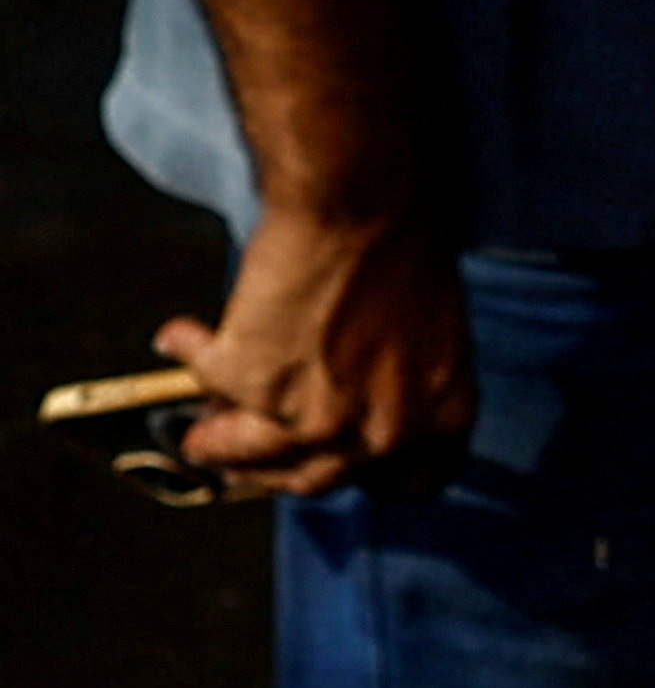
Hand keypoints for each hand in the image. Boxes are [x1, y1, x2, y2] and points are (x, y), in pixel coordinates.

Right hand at [160, 203, 473, 496]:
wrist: (362, 203)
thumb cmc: (405, 250)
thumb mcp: (434, 336)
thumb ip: (400, 389)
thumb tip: (346, 417)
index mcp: (441, 420)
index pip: (411, 485)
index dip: (368, 473)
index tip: (339, 461)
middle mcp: (382, 434)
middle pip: (315, 479)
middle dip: (275, 468)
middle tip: (247, 455)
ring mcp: (313, 417)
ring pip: (245, 454)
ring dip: (215, 442)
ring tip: (199, 433)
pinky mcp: (250, 384)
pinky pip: (203, 379)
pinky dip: (189, 353)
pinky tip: (180, 339)